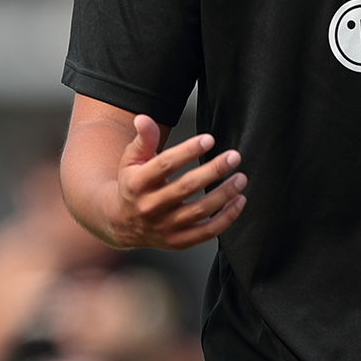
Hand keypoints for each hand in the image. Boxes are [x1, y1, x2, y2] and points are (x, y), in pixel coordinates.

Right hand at [102, 115, 246, 250]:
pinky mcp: (177, 242)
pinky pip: (206, 232)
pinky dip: (226, 219)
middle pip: (186, 187)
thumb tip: (144, 118)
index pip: (164, 165)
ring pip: (199, 211)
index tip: (209, 139)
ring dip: (224, 194)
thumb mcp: (131, 160)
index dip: (188, 151)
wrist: (120, 222)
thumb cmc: (131, 184)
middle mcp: (150, 207)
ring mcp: (164, 227)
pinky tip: (238, 201)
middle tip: (234, 156)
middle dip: (213, 171)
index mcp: (137, 184)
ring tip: (240, 178)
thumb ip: (143, 139)